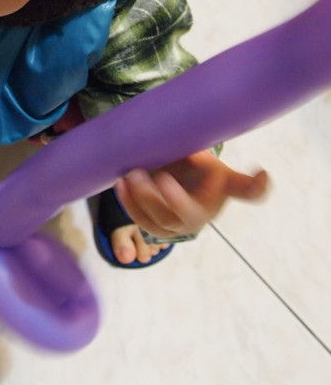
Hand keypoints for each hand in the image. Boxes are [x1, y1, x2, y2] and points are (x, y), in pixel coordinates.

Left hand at [114, 151, 268, 240]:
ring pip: (158, 222)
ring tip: (131, 175)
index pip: (245, 192)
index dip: (256, 185)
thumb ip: (203, 158)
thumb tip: (195, 157)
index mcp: (220, 194)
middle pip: (185, 215)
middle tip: (148, 175)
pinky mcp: (155, 227)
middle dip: (165, 198)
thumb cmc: (193, 171)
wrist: (174, 184)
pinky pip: (141, 220)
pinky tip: (120, 184)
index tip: (263, 172)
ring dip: (141, 200)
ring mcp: (176, 225)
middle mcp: (200, 216)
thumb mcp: (203, 160)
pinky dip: (128, 203)